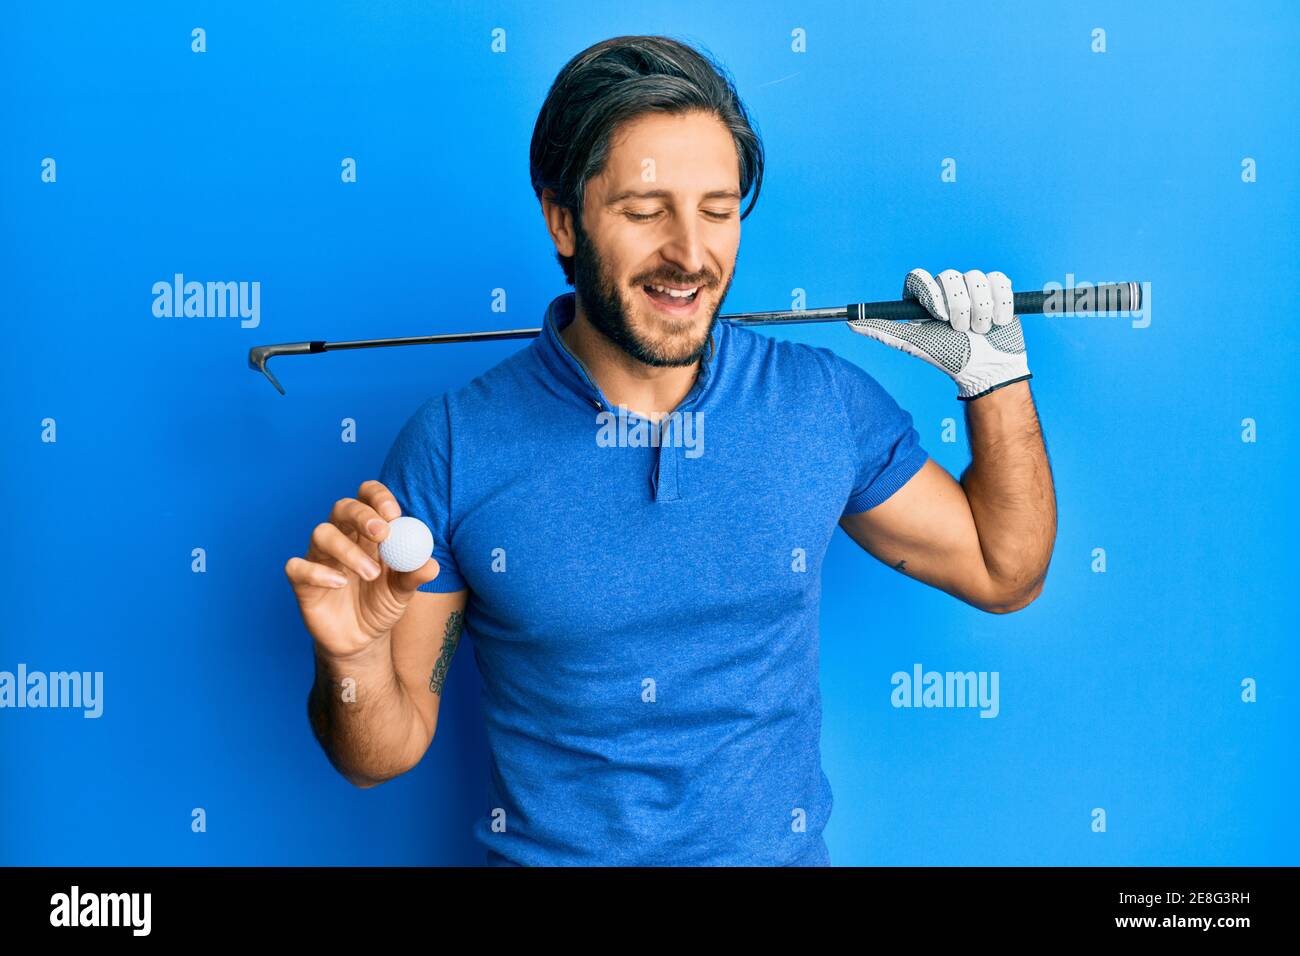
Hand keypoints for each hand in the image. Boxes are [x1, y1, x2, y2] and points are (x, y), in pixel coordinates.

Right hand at [285, 479, 440, 660]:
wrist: (361, 639)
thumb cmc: (381, 604)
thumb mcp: (402, 591)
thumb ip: (414, 575)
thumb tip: (432, 564)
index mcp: (367, 531)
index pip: (367, 497)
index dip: (378, 497)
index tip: (394, 514)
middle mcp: (341, 537)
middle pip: (343, 507)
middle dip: (362, 515)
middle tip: (382, 534)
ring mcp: (319, 557)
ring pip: (321, 533)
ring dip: (348, 550)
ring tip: (372, 574)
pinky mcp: (302, 581)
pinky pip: (297, 566)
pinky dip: (317, 572)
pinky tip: (340, 584)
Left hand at [848, 268, 1031, 399]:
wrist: (987, 369)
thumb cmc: (949, 356)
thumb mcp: (913, 344)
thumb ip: (883, 330)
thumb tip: (849, 323)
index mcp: (923, 297)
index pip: (918, 277)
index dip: (931, 293)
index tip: (939, 316)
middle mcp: (946, 288)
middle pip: (950, 275)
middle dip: (959, 307)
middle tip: (961, 330)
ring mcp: (972, 286)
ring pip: (976, 277)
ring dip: (980, 310)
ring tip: (980, 330)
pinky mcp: (997, 287)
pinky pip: (999, 280)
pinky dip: (1000, 304)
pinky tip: (998, 321)